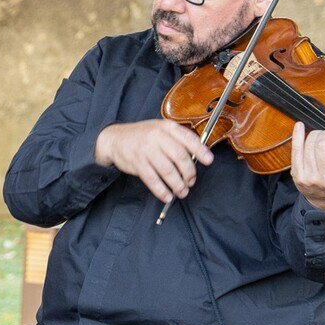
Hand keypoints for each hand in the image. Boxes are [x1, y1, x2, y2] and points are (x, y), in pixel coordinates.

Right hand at [95, 118, 214, 203]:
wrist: (115, 139)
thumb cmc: (142, 136)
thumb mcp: (160, 129)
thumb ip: (177, 140)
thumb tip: (196, 156)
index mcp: (167, 127)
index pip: (188, 139)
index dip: (200, 151)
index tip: (209, 161)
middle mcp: (157, 137)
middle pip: (179, 157)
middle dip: (189, 172)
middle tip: (191, 181)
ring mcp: (146, 150)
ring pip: (167, 170)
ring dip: (177, 184)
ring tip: (182, 192)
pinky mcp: (137, 163)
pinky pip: (152, 180)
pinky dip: (161, 190)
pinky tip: (167, 196)